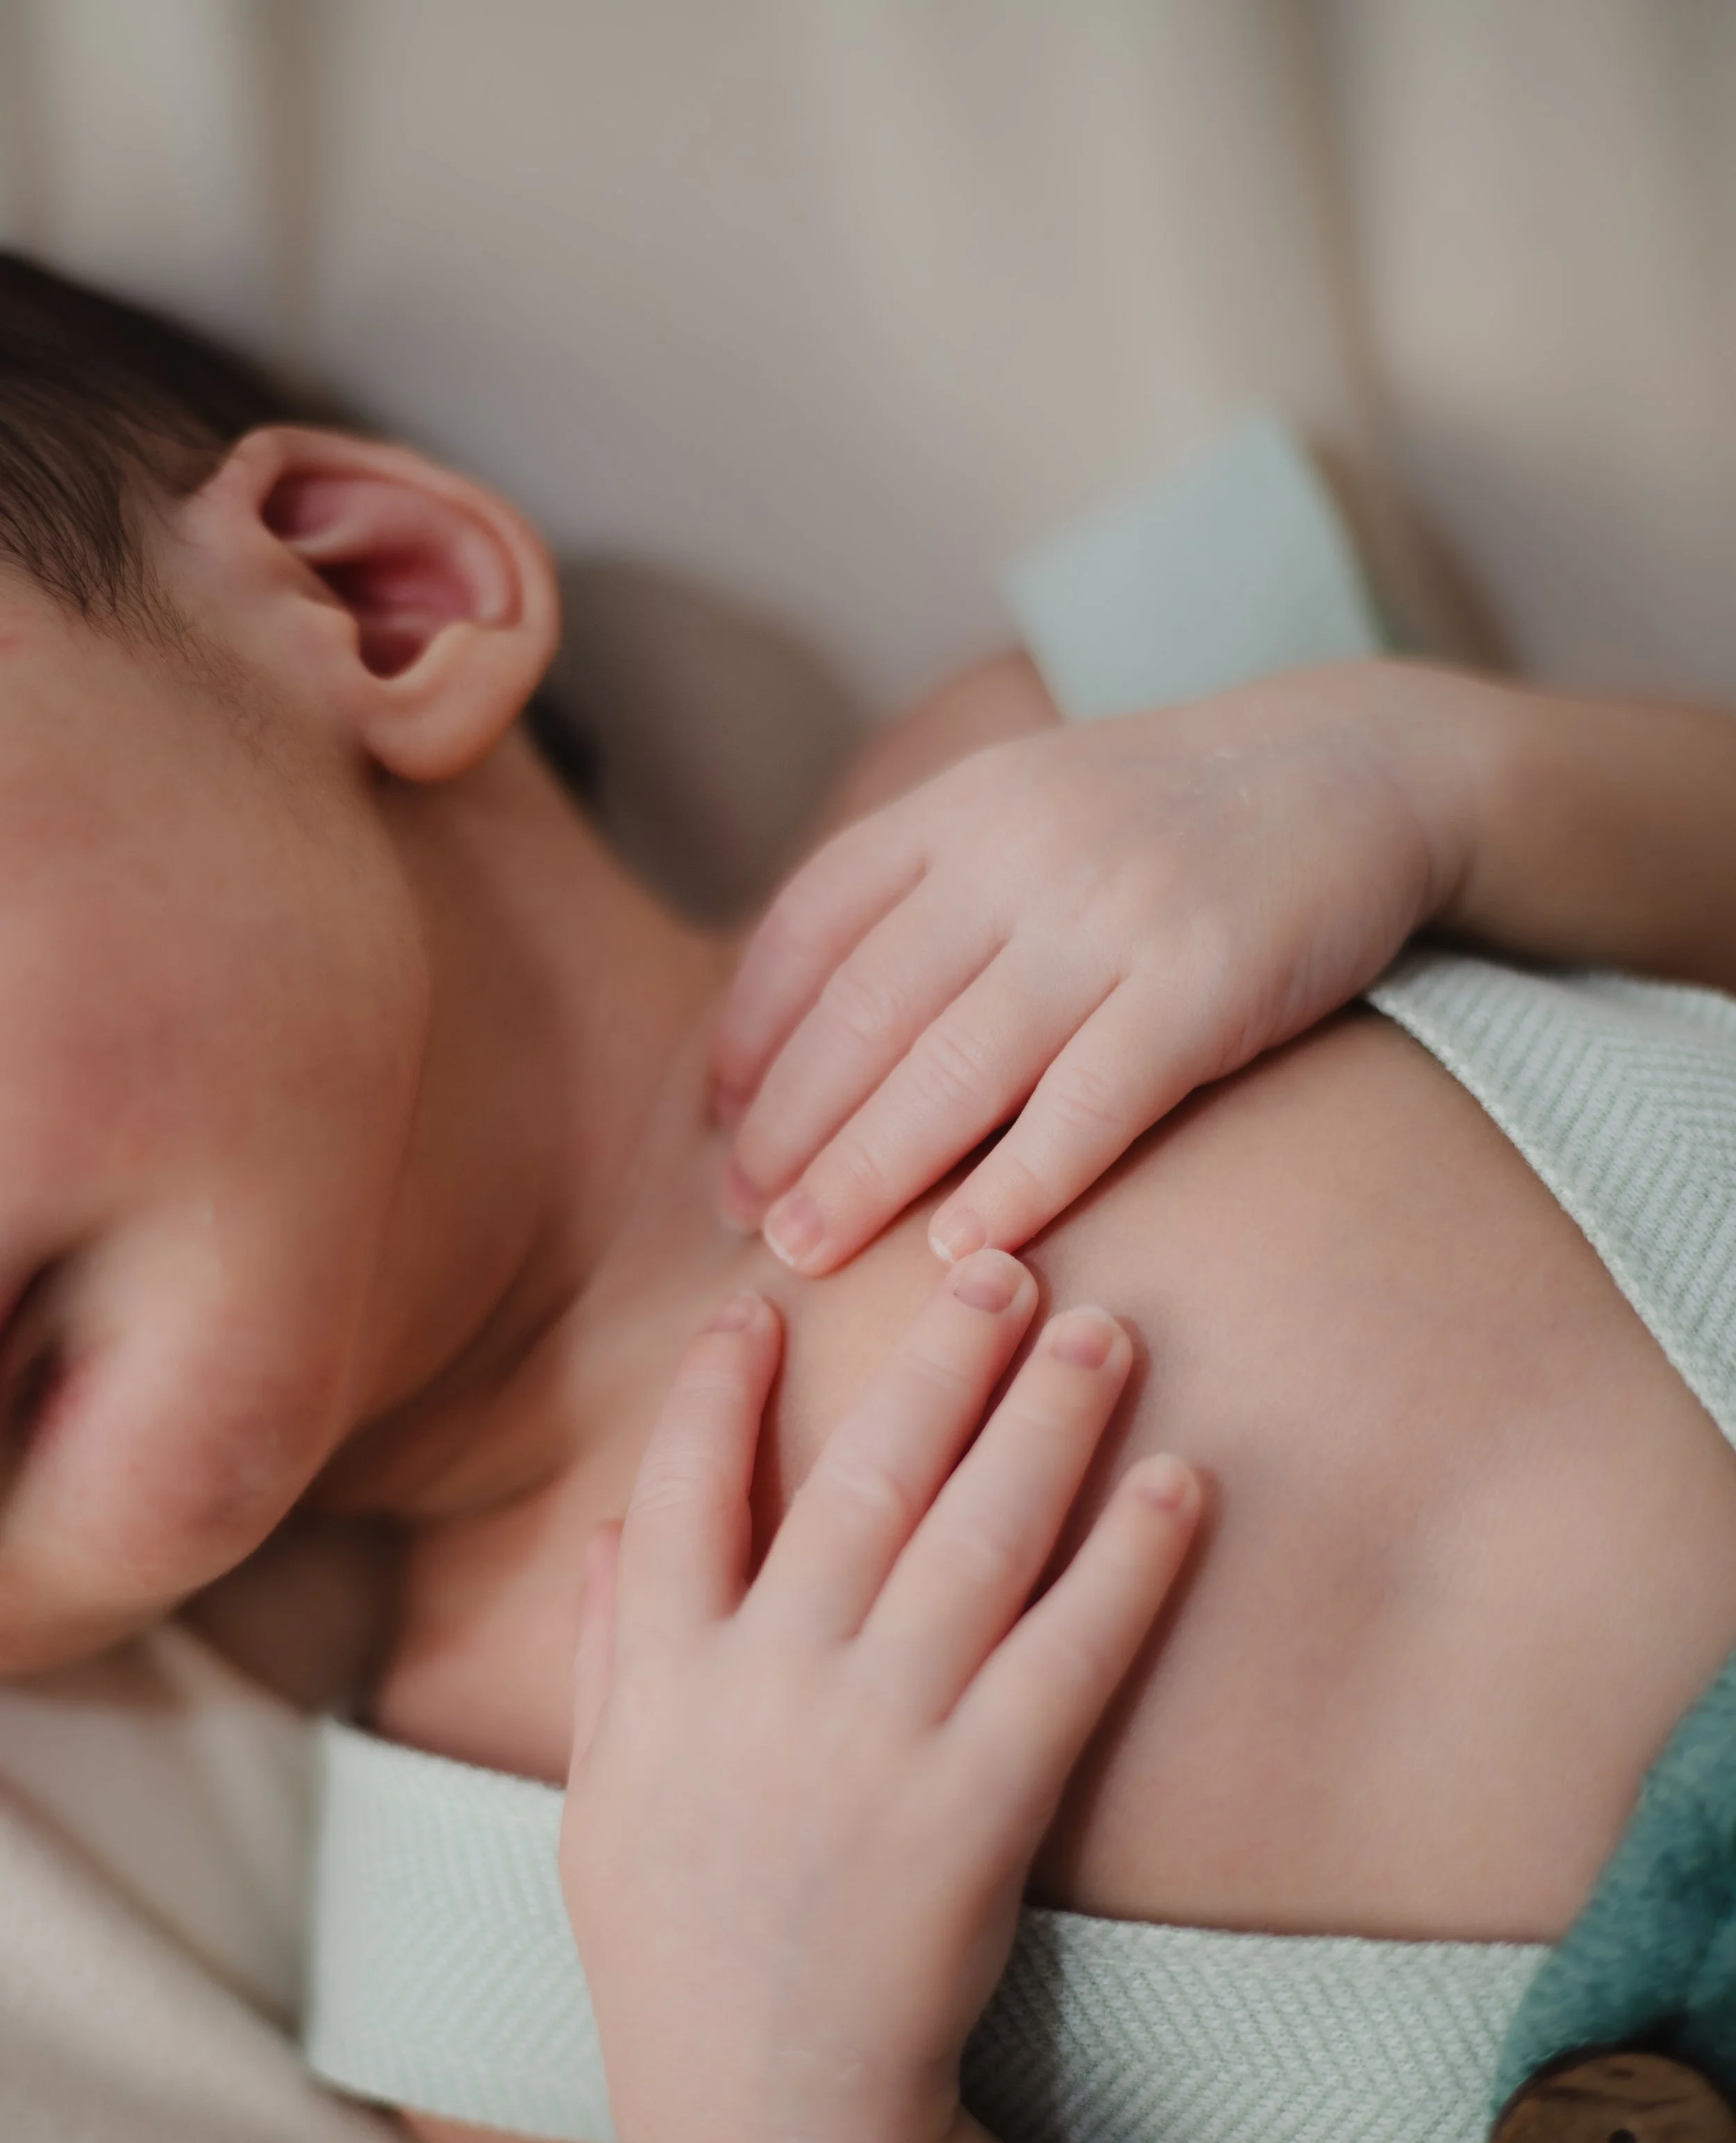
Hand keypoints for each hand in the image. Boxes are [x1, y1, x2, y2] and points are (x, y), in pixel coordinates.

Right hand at [559, 1252, 1197, 2142]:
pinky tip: (1179, 1485)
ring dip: (1044, 1420)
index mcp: (667, 1678)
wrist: (769, 2127)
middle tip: (1000, 1259)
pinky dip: (1126, 1561)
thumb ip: (610, 1657)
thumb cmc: (678, 1962)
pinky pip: (1068, 1652)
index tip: (765, 1301)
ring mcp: (877, 1737)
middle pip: (862, 1476)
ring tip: (1103, 1330)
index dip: (724, 1388)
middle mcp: (768, 1682)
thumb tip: (616, 1528)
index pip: (688, 1489)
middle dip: (936, 1358)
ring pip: (974, 1536)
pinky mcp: (981, 1802)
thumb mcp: (601, 1809)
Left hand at [711, 664, 1490, 1273]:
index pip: (813, 925)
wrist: (1364, 766)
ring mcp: (1112, 914)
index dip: (753, 1034)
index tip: (716, 1125)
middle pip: (866, 1011)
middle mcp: (1020, 850)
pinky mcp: (1204, 984)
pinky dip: (1018, 1180)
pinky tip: (960, 1247)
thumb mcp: (1031, 810)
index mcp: (964, 805)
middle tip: (738, 1218)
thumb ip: (928, 894)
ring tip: (804, 1251)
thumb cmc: (1175, 823)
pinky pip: (1089, 1102)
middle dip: (789, 1126)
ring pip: (954, 1067)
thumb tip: (806, 1028)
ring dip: (866, 1171)